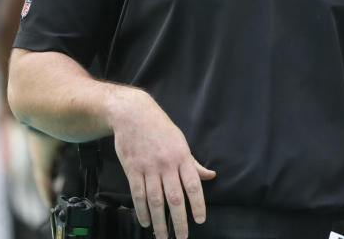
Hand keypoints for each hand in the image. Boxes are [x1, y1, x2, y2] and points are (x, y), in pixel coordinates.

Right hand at [110, 89, 214, 238]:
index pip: (193, 185)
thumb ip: (194, 163)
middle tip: (182, 237)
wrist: (134, 116)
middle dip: (180, 220)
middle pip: (175, 198)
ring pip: (155, 200)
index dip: (198, 204)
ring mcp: (149, 168)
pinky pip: (138, 195)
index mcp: (182, 157)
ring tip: (163, 236)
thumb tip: (210, 176)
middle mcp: (167, 165)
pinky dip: (142, 211)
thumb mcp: (181, 142)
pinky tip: (145, 222)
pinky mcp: (133, 170)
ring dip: (160, 221)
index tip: (200, 220)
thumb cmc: (161, 129)